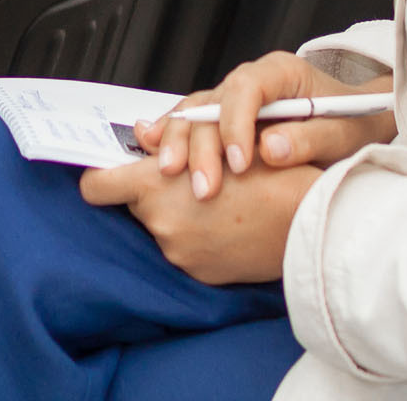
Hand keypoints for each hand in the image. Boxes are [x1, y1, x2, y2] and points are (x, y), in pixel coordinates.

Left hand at [81, 154, 323, 284]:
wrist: (310, 220)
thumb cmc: (269, 171)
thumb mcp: (216, 141)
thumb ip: (169, 141)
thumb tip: (140, 134)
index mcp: (157, 186)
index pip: (96, 186)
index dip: (100, 177)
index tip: (109, 172)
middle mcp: (161, 223)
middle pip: (135, 202)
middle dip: (153, 190)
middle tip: (188, 176)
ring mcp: (178, 253)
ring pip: (161, 225)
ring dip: (177, 213)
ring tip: (216, 199)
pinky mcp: (198, 273)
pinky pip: (185, 248)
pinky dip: (197, 236)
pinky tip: (226, 224)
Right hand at [138, 52, 396, 201]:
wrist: (357, 122)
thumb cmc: (354, 124)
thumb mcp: (345, 134)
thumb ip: (311, 138)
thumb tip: (271, 149)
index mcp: (281, 73)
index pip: (247, 88)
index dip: (236, 124)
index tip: (239, 163)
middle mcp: (251, 80)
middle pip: (212, 102)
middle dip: (202, 144)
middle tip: (204, 187)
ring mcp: (233, 98)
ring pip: (194, 112)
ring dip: (180, 143)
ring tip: (172, 176)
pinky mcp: (224, 118)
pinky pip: (191, 122)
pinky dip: (171, 136)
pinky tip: (153, 151)